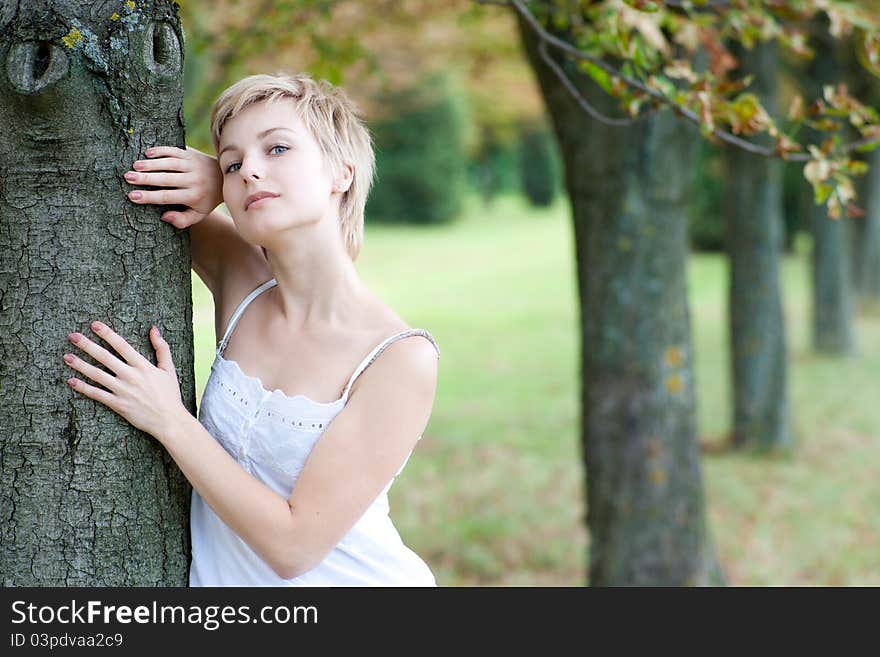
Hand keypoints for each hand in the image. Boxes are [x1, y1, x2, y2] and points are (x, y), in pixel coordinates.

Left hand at [63, 321, 186, 439]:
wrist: (169, 420)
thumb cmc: (170, 394)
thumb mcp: (169, 368)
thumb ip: (162, 348)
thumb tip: (153, 329)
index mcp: (143, 366)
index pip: (122, 345)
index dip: (107, 334)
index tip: (94, 325)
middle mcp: (131, 376)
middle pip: (105, 357)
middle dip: (87, 345)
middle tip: (73, 336)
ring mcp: (123, 391)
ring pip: (97, 375)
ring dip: (80, 365)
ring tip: (67, 356)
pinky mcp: (118, 404)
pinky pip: (97, 394)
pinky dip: (83, 388)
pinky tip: (71, 381)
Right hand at [124, 146, 222, 228]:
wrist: (223, 178)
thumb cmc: (206, 199)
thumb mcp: (198, 214)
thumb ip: (182, 220)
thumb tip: (164, 217)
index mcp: (194, 196)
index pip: (167, 197)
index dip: (149, 197)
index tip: (132, 196)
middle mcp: (194, 180)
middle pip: (166, 179)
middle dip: (146, 178)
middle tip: (127, 178)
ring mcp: (192, 165)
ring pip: (169, 163)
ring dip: (151, 164)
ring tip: (134, 166)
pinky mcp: (191, 154)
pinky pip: (174, 151)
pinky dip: (161, 151)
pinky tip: (147, 153)